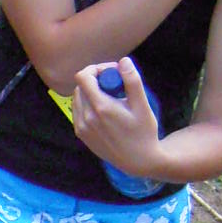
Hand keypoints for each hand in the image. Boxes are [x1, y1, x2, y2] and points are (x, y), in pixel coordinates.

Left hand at [72, 57, 161, 171]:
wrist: (137, 161)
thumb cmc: (143, 132)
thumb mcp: (142, 106)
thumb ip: (132, 81)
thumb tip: (123, 61)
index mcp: (100, 108)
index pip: (83, 77)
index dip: (96, 69)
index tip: (112, 72)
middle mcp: (86, 117)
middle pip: (81, 86)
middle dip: (95, 80)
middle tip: (114, 85)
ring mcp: (81, 127)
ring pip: (78, 98)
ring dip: (90, 92)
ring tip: (111, 98)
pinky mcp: (81, 134)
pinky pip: (78, 111)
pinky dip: (87, 105)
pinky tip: (104, 111)